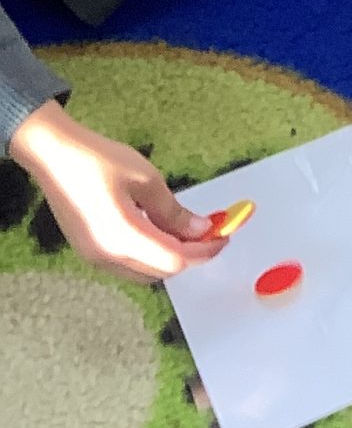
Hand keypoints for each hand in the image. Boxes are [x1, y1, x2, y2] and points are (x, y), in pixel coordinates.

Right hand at [9, 103, 219, 281]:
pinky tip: (160, 231)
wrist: (52, 154)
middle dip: (189, 256)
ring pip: (143, 272)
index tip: (223, 236)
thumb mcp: (145, 179)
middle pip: (160, 271)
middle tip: (209, 232)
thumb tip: (200, 229)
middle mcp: (107, 256)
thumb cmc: (98, 160)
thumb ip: (173, 210)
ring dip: (169, 258)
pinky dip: (150, 254)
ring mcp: (94, 257)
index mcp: (123, 238)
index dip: (203, 252)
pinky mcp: (88, 251)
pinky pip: (127, 264)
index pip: (174, 260)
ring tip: (188, 231)